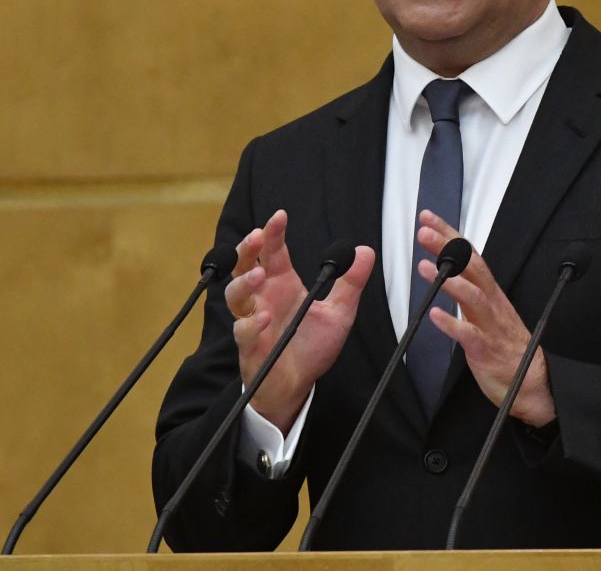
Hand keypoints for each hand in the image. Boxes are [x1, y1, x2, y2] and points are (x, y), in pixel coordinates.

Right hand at [225, 209, 373, 432]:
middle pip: (244, 265)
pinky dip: (251, 323)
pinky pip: (243, 330)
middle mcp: (263, 297)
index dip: (273, 232)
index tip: (280, 215)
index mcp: (282, 284)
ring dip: (244, 282)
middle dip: (248, 248)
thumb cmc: (311, 346)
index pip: (273, 251)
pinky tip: (263, 318)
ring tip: (260, 274)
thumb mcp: (339, 312)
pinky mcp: (250, 345)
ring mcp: (252, 319)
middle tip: (259, 235)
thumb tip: (365, 251)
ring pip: (235, 294)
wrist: (298, 385)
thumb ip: (350, 283)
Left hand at [416, 211, 556, 427]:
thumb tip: (447, 268)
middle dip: (448, 248)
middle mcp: (491, 302)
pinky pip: (469, 335)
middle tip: (424, 232)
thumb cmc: (506, 344)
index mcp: (489, 291)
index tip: (428, 218)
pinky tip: (435, 316)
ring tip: (426, 268)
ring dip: (450, 281)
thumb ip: (468, 288)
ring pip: (473, 297)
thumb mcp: (486, 309)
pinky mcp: (486, 349)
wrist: (533, 380)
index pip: (469, 255)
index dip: (449, 234)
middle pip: (471, 268)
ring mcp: (490, 325)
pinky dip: (452, 325)